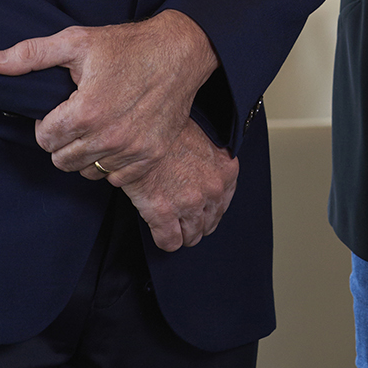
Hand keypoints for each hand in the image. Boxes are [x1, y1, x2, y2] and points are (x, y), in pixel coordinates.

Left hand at [0, 11, 218, 179]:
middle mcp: (109, 137)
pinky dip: (111, 161)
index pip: (44, 139)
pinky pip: (114, 177)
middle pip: (62, 160)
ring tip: (96, 125)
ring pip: (87, 170)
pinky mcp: (150, 157)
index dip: (47, 123)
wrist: (180, 52)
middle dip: (62, 140)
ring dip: (85, 153)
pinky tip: (116, 135)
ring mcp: (132, 150)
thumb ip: (30, 54)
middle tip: (77, 117)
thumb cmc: (126, 45)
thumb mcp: (76, 42)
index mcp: (86, 111)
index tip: (60, 108)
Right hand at [85, 116, 238, 250]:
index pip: (223, 205)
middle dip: (195, 223)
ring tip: (171, 226)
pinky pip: (169, 241)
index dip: (207, 208)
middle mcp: (213, 189)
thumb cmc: (168, 129)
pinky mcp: (163, 212)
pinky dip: (165, 240)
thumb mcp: (202, 137)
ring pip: (191, 236)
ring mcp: (189, 203)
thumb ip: (210, 161)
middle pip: (208, 224)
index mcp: (226, 170)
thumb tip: (203, 175)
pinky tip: (159, 232)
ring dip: (181, 233)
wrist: (141, 126)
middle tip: (182, 218)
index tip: (197, 209)